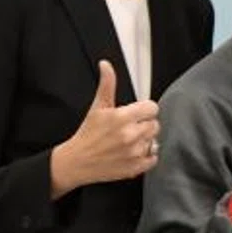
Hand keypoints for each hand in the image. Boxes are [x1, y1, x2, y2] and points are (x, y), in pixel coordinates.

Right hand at [58, 60, 160, 187]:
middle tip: (130, 128)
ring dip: (145, 141)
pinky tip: (133, 153)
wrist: (76, 162)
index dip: (145, 110)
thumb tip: (106, 65)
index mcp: (121, 117)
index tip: (137, 114)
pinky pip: (154, 158)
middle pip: (155, 124)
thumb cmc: (87, 134)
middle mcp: (129, 135)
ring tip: (129, 141)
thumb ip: (107, 84)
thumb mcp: (97, 107)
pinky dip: (147, 156)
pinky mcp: (135, 168)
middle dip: (144, 125)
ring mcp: (133, 153)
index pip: (152, 108)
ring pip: (154, 140)